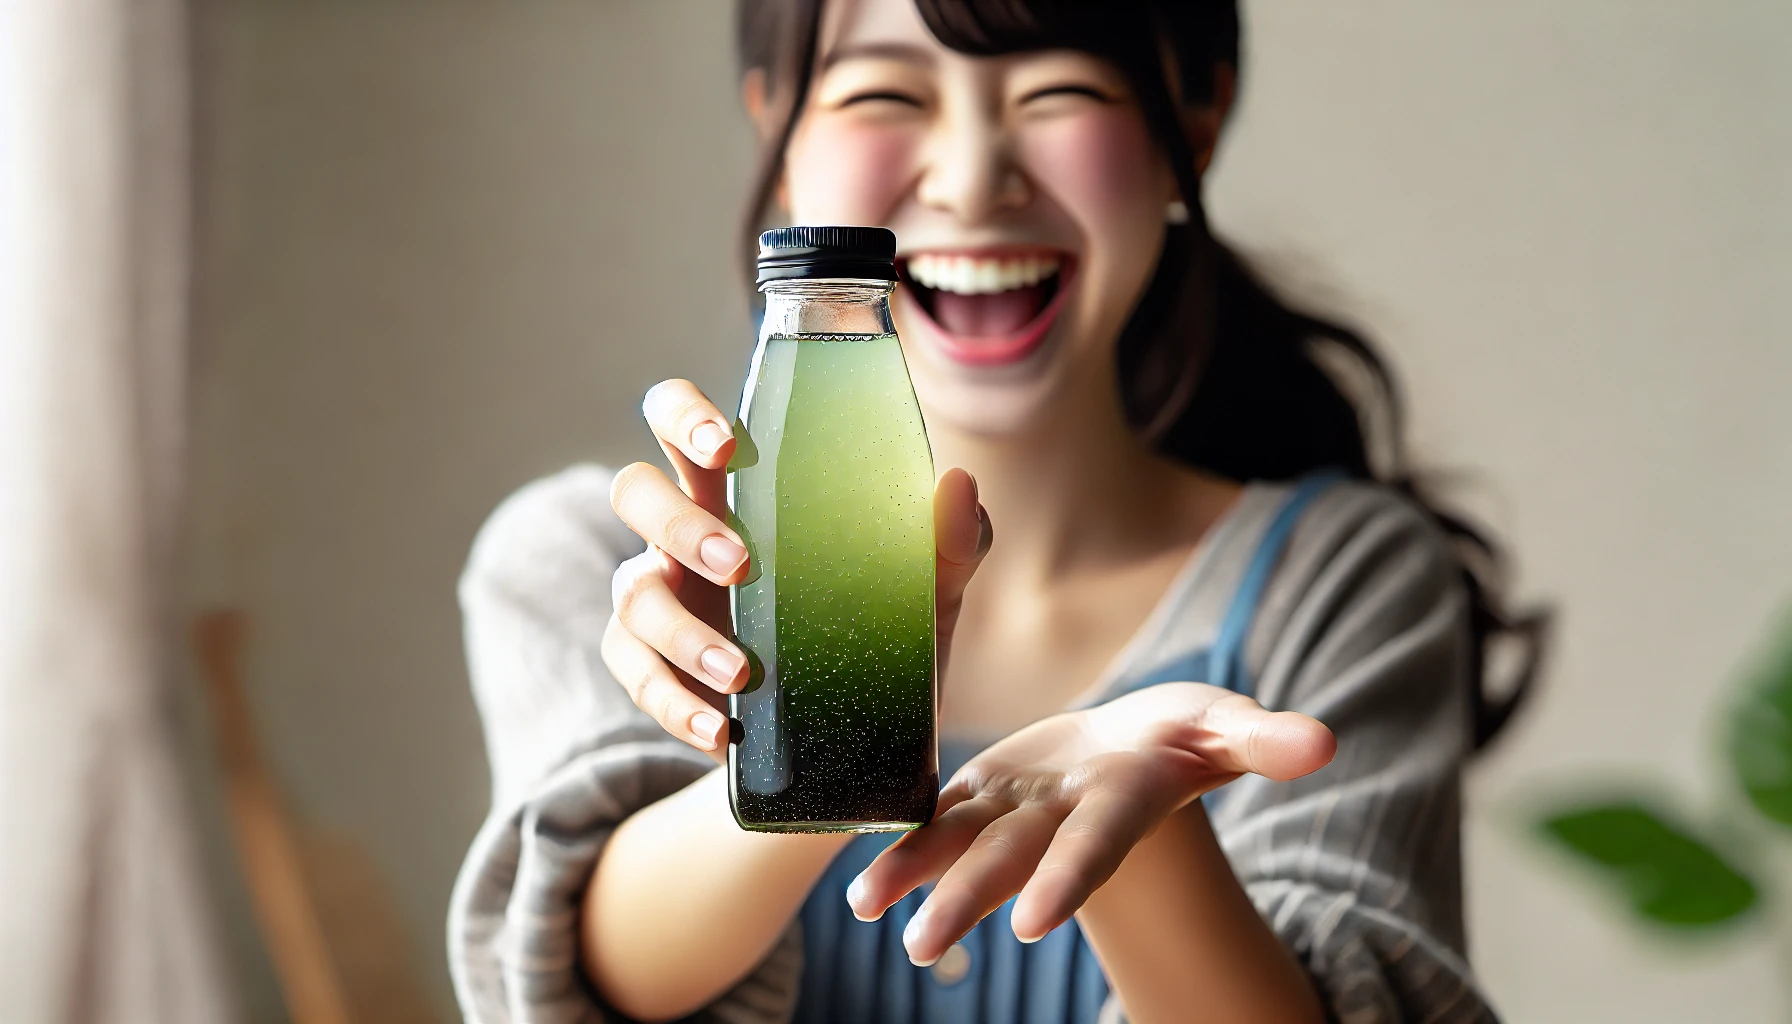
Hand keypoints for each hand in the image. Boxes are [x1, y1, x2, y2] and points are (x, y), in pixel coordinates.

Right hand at [602, 378, 990, 756]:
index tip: (725, 447)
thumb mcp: (928, 591)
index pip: (679, 419)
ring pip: (632, 593)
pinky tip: (717, 730)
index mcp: (738, 488)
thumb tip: (958, 485)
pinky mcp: (651, 665)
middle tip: (741, 563)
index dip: (683, 416)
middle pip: (634, 490)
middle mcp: (686, 531)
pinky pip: (638, 677)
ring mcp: (661, 596)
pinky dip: (674, 705)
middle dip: (676, 522)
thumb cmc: (884, 631)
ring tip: (742, 672)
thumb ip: (950, 541)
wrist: (863, 734)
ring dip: (682, 631)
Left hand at [845, 682, 1335, 963]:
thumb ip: (1262, 740)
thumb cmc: (1184, 734)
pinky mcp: (983, 791)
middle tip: (922, 947)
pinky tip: (856, 877)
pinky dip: (899, 842)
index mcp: (1122, 794)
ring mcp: (1018, 806)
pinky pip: (936, 816)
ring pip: (961, 843)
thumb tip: (1322, 744)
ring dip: (914, 877)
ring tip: (864, 912)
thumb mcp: (1224, 724)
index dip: (1071, 879)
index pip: (1097, 842)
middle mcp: (1063, 813)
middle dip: (971, 899)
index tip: (1034, 923)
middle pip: (1014, 859)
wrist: (1130, 748)